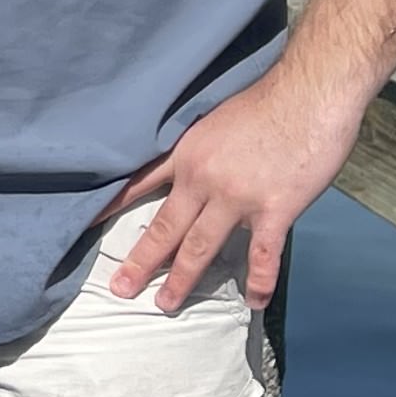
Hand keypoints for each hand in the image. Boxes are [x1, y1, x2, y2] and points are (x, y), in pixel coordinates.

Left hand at [105, 68, 364, 311]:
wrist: (309, 92)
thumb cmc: (266, 100)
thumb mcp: (214, 120)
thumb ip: (201, 150)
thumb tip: (193, 171)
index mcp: (187, 154)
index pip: (139, 185)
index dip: (112, 207)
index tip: (86, 227)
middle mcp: (204, 179)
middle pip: (165, 228)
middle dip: (141, 262)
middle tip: (120, 289)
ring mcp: (238, 197)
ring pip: (201, 246)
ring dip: (182, 279)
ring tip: (165, 304)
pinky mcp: (275, 209)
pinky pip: (263, 255)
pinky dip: (258, 281)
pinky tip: (253, 301)